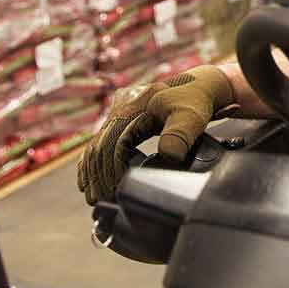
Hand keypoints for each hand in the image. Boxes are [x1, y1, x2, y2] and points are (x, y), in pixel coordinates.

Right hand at [77, 65, 235, 204]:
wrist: (201, 87)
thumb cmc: (197, 103)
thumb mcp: (191, 118)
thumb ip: (179, 136)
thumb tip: (167, 156)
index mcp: (135, 104)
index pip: (114, 142)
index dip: (113, 169)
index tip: (118, 191)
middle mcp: (122, 104)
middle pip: (101, 144)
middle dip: (99, 175)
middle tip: (101, 200)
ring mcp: (119, 109)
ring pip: (97, 144)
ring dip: (92, 172)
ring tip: (94, 197)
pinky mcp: (121, 116)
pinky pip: (100, 141)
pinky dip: (92, 162)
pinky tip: (87, 180)